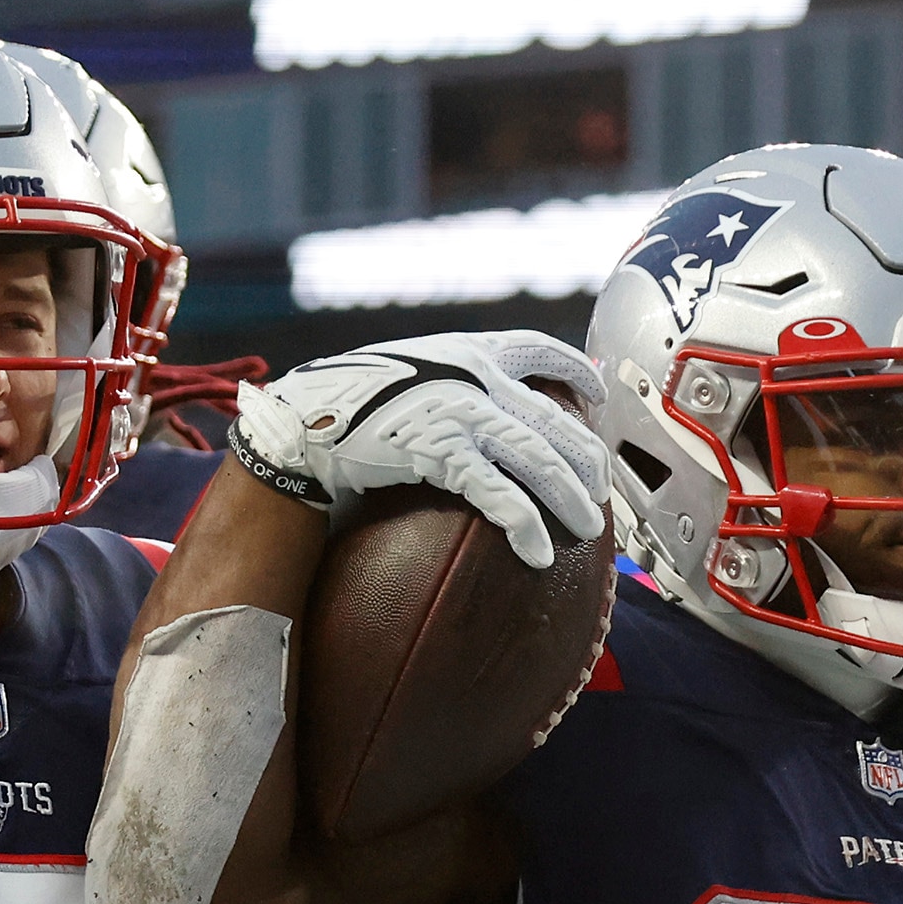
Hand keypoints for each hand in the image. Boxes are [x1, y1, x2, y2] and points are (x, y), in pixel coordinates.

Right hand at [230, 330, 608, 568]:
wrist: (301, 414)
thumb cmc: (344, 400)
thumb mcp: (406, 372)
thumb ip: (442, 382)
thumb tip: (460, 407)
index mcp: (467, 350)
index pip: (538, 349)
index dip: (576, 370)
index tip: (596, 394)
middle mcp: (474, 375)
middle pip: (554, 418)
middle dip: (587, 458)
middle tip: (601, 491)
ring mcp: (461, 412)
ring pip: (540, 457)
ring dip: (571, 497)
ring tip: (588, 528)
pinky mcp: (441, 450)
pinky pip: (499, 494)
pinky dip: (526, 525)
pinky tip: (539, 554)